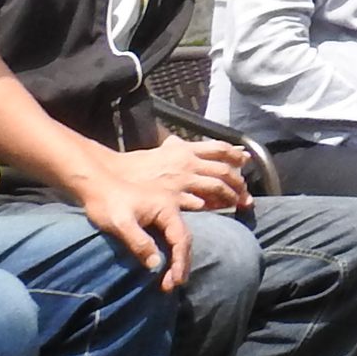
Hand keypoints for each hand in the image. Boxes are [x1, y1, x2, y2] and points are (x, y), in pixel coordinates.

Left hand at [80, 177, 191, 288]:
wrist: (95, 186)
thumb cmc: (107, 204)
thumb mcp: (121, 224)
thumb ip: (139, 242)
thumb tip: (156, 264)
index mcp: (166, 208)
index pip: (181, 238)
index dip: (180, 261)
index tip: (175, 281)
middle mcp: (170, 209)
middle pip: (183, 240)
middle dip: (180, 264)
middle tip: (171, 286)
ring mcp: (164, 212)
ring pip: (177, 239)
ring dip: (176, 260)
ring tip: (170, 281)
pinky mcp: (155, 217)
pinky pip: (169, 237)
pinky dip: (170, 253)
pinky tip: (165, 264)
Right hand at [135, 133, 251, 213]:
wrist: (110, 175)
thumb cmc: (135, 166)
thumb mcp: (161, 152)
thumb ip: (176, 149)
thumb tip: (183, 144)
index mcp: (184, 151)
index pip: (218, 148)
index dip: (235, 154)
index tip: (245, 160)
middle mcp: (186, 164)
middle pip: (223, 170)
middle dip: (238, 182)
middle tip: (246, 192)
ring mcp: (180, 181)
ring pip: (215, 187)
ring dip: (229, 196)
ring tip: (237, 204)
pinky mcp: (171, 199)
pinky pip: (197, 202)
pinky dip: (209, 206)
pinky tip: (215, 210)